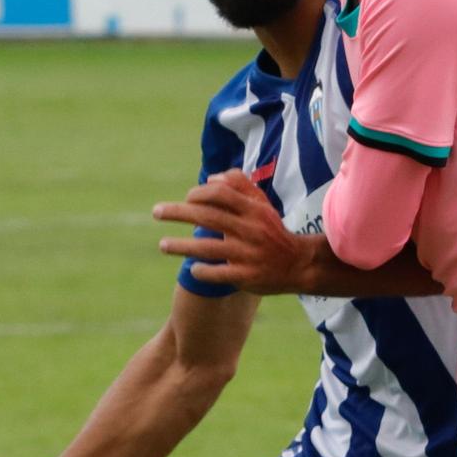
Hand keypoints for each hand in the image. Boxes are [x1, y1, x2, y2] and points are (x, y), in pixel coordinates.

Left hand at [154, 168, 304, 291]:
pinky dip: (201, 270)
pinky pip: (217, 273)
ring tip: (163, 245)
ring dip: (180, 246)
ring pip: (207, 248)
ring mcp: (248, 255)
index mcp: (255, 210)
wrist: (299, 264)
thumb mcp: (263, 205)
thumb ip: (240, 186)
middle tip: (156, 212)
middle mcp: (251, 230)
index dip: (198, 193)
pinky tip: (192, 268)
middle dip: (177, 213)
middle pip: (207, 217)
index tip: (186, 198)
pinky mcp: (247, 277)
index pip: (220, 193)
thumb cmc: (273, 231)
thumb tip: (210, 180)